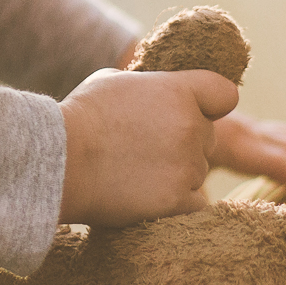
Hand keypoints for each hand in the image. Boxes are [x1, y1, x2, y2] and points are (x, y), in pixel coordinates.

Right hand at [56, 68, 237, 225]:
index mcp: (179, 91)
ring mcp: (187, 165)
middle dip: (184, 142)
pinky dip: (175, 202)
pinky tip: (145, 195)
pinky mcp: (178, 200)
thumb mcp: (112, 81)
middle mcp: (191, 126)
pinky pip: (194, 203)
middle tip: (144, 148)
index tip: (194, 112)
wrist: (60, 161)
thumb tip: (154, 97)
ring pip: (198, 171)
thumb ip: (148, 88)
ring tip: (134, 172)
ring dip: (177, 173)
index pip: (225, 95)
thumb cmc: (80, 117)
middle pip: (208, 137)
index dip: (210, 104)